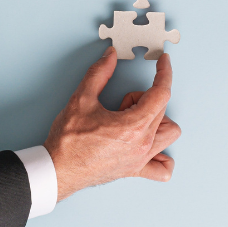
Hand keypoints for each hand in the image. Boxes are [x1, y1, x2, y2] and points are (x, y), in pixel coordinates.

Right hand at [44, 47, 180, 200]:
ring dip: (159, 119)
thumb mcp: (81, 99)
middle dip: (144, 96)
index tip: (163, 61)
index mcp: (133, 125)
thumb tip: (110, 56)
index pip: (161, 93)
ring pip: (169, 133)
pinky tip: (148, 144)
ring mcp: (141, 159)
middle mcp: (143, 144)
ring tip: (135, 119)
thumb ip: (99, 73)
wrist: (58, 169)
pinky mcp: (135, 170)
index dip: (164, 72)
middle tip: (120, 102)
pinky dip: (163, 156)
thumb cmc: (68, 140)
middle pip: (162, 108)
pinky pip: (163, 168)